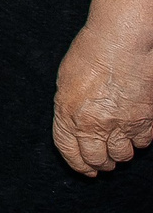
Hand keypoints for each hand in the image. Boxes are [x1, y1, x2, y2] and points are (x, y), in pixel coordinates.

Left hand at [55, 21, 152, 174]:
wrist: (122, 42)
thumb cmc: (91, 54)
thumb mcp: (67, 80)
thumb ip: (69, 107)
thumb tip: (74, 126)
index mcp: (68, 114)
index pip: (69, 151)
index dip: (77, 164)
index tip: (85, 170)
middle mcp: (94, 124)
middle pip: (97, 159)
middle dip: (100, 163)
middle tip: (104, 161)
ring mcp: (122, 124)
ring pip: (122, 155)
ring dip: (121, 153)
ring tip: (119, 145)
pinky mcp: (146, 120)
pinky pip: (143, 142)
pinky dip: (139, 141)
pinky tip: (135, 131)